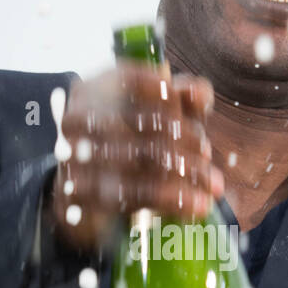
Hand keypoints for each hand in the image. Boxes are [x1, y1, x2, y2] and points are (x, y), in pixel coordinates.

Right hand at [50, 63, 223, 252]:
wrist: (87, 189)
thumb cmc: (131, 141)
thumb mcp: (158, 113)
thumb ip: (184, 98)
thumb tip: (200, 95)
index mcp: (95, 88)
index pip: (132, 82)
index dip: (170, 98)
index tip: (198, 115)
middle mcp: (78, 118)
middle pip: (142, 124)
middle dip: (186, 140)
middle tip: (208, 154)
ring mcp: (75, 158)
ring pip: (142, 160)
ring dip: (187, 173)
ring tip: (211, 185)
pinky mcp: (82, 195)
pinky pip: (134, 195)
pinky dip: (173, 200)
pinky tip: (198, 205)